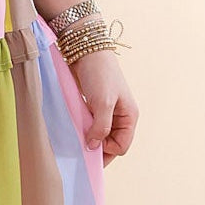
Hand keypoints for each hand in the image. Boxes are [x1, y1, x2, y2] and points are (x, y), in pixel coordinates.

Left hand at [69, 49, 138, 165]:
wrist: (87, 53)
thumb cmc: (100, 75)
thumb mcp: (103, 103)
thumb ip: (101, 127)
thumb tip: (94, 147)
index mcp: (129, 116)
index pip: (121, 146)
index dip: (106, 151)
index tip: (89, 148)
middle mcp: (121, 116)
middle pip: (111, 143)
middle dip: (98, 148)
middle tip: (80, 150)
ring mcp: (108, 112)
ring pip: (101, 136)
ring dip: (90, 139)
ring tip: (77, 139)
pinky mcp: (95, 108)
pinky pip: (92, 126)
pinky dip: (84, 130)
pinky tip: (75, 130)